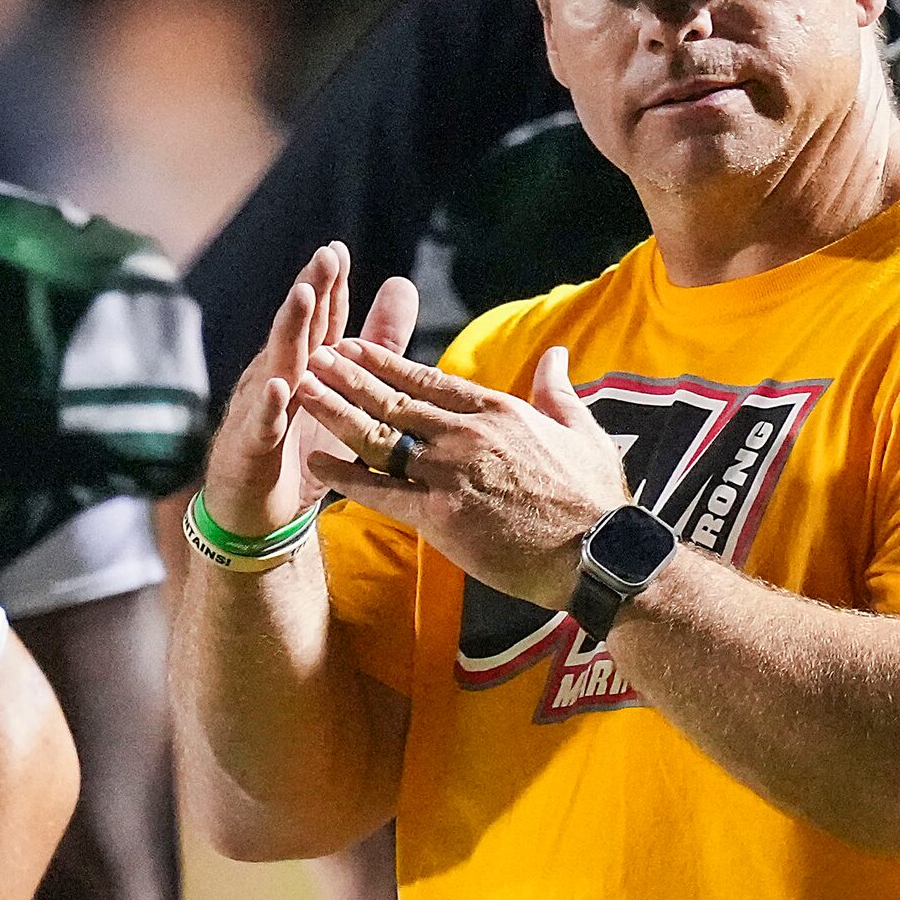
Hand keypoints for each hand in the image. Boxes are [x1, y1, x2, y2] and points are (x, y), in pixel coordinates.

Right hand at [201, 242, 418, 534]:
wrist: (255, 517)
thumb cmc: (298, 450)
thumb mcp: (346, 392)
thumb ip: (375, 343)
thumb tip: (401, 284)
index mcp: (302, 367)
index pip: (318, 321)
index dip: (328, 286)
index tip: (339, 251)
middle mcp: (275, 380)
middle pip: (296, 331)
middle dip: (310, 293)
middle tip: (324, 259)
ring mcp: (258, 413)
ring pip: (275, 366)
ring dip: (288, 333)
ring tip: (302, 300)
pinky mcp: (248, 449)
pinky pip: (259, 425)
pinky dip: (268, 406)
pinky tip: (277, 386)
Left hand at [297, 338, 628, 610]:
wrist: (598, 554)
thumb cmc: (594, 498)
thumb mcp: (583, 431)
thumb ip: (558, 391)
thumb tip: (556, 354)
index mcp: (497, 410)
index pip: (429, 380)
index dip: (385, 363)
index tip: (353, 345)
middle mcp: (467, 434)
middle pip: (394, 401)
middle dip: (348, 377)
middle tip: (312, 356)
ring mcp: (451, 474)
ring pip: (380, 438)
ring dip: (336, 412)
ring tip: (301, 391)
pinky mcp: (441, 516)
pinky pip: (382, 492)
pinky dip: (345, 477)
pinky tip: (315, 462)